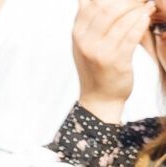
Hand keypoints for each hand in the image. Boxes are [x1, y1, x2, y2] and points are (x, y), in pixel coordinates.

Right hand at [75, 0, 149, 121]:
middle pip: (108, 7)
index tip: (127, 0)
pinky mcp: (115, 61)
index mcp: (78, 33)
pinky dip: (142, 23)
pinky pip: (131, 36)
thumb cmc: (96, 66)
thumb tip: (86, 0)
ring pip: (121, 19)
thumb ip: (87, 19)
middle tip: (141, 1)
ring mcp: (99, 52)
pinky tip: (147, 17)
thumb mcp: (85, 42)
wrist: (100, 97)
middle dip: (129, 1)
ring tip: (149, 6)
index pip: (92, 3)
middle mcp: (85, 41)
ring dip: (139, 9)